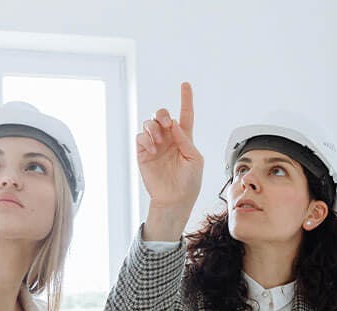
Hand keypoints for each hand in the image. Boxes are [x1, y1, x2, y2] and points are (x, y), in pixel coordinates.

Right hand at [138, 82, 203, 238]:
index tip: (185, 85)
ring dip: (153, 128)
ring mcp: (155, 146)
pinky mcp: (143, 153)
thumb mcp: (195, 160)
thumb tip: (173, 124)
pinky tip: (152, 149)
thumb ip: (186, 140)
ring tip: (159, 141)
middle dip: (162, 114)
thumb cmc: (189, 182)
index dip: (185, 99)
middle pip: (162, 115)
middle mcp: (169, 139)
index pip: (185, 115)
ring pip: (149, 124)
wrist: (175, 199)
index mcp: (184, 139)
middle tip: (165, 123)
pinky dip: (145, 139)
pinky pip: (140, 137)